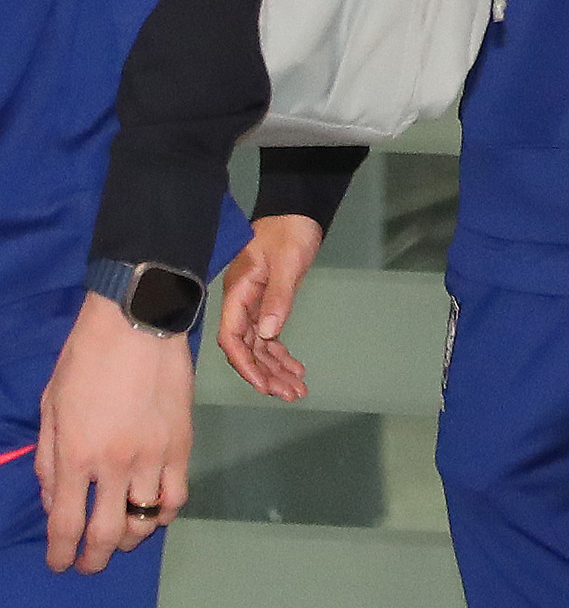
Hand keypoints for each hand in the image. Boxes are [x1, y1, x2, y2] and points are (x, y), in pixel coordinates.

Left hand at [36, 292, 193, 573]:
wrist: (139, 320)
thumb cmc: (86, 358)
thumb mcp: (50, 406)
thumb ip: (47, 459)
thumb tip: (54, 500)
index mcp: (76, 454)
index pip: (67, 526)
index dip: (61, 554)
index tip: (60, 562)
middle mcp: (115, 464)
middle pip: (107, 535)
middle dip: (94, 559)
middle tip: (88, 561)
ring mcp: (153, 455)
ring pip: (146, 521)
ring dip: (129, 537)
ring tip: (122, 532)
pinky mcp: (183, 443)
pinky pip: (177, 496)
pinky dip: (164, 512)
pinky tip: (153, 507)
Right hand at [218, 215, 322, 402]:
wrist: (298, 212)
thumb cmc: (290, 232)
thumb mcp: (287, 262)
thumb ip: (278, 297)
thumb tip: (268, 334)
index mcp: (238, 292)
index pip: (232, 337)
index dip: (245, 364)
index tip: (263, 386)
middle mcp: (241, 303)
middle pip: (247, 348)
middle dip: (266, 374)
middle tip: (291, 395)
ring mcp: (253, 304)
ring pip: (260, 346)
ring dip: (276, 369)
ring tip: (298, 391)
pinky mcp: (268, 303)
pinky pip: (270, 336)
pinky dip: (281, 354)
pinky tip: (296, 369)